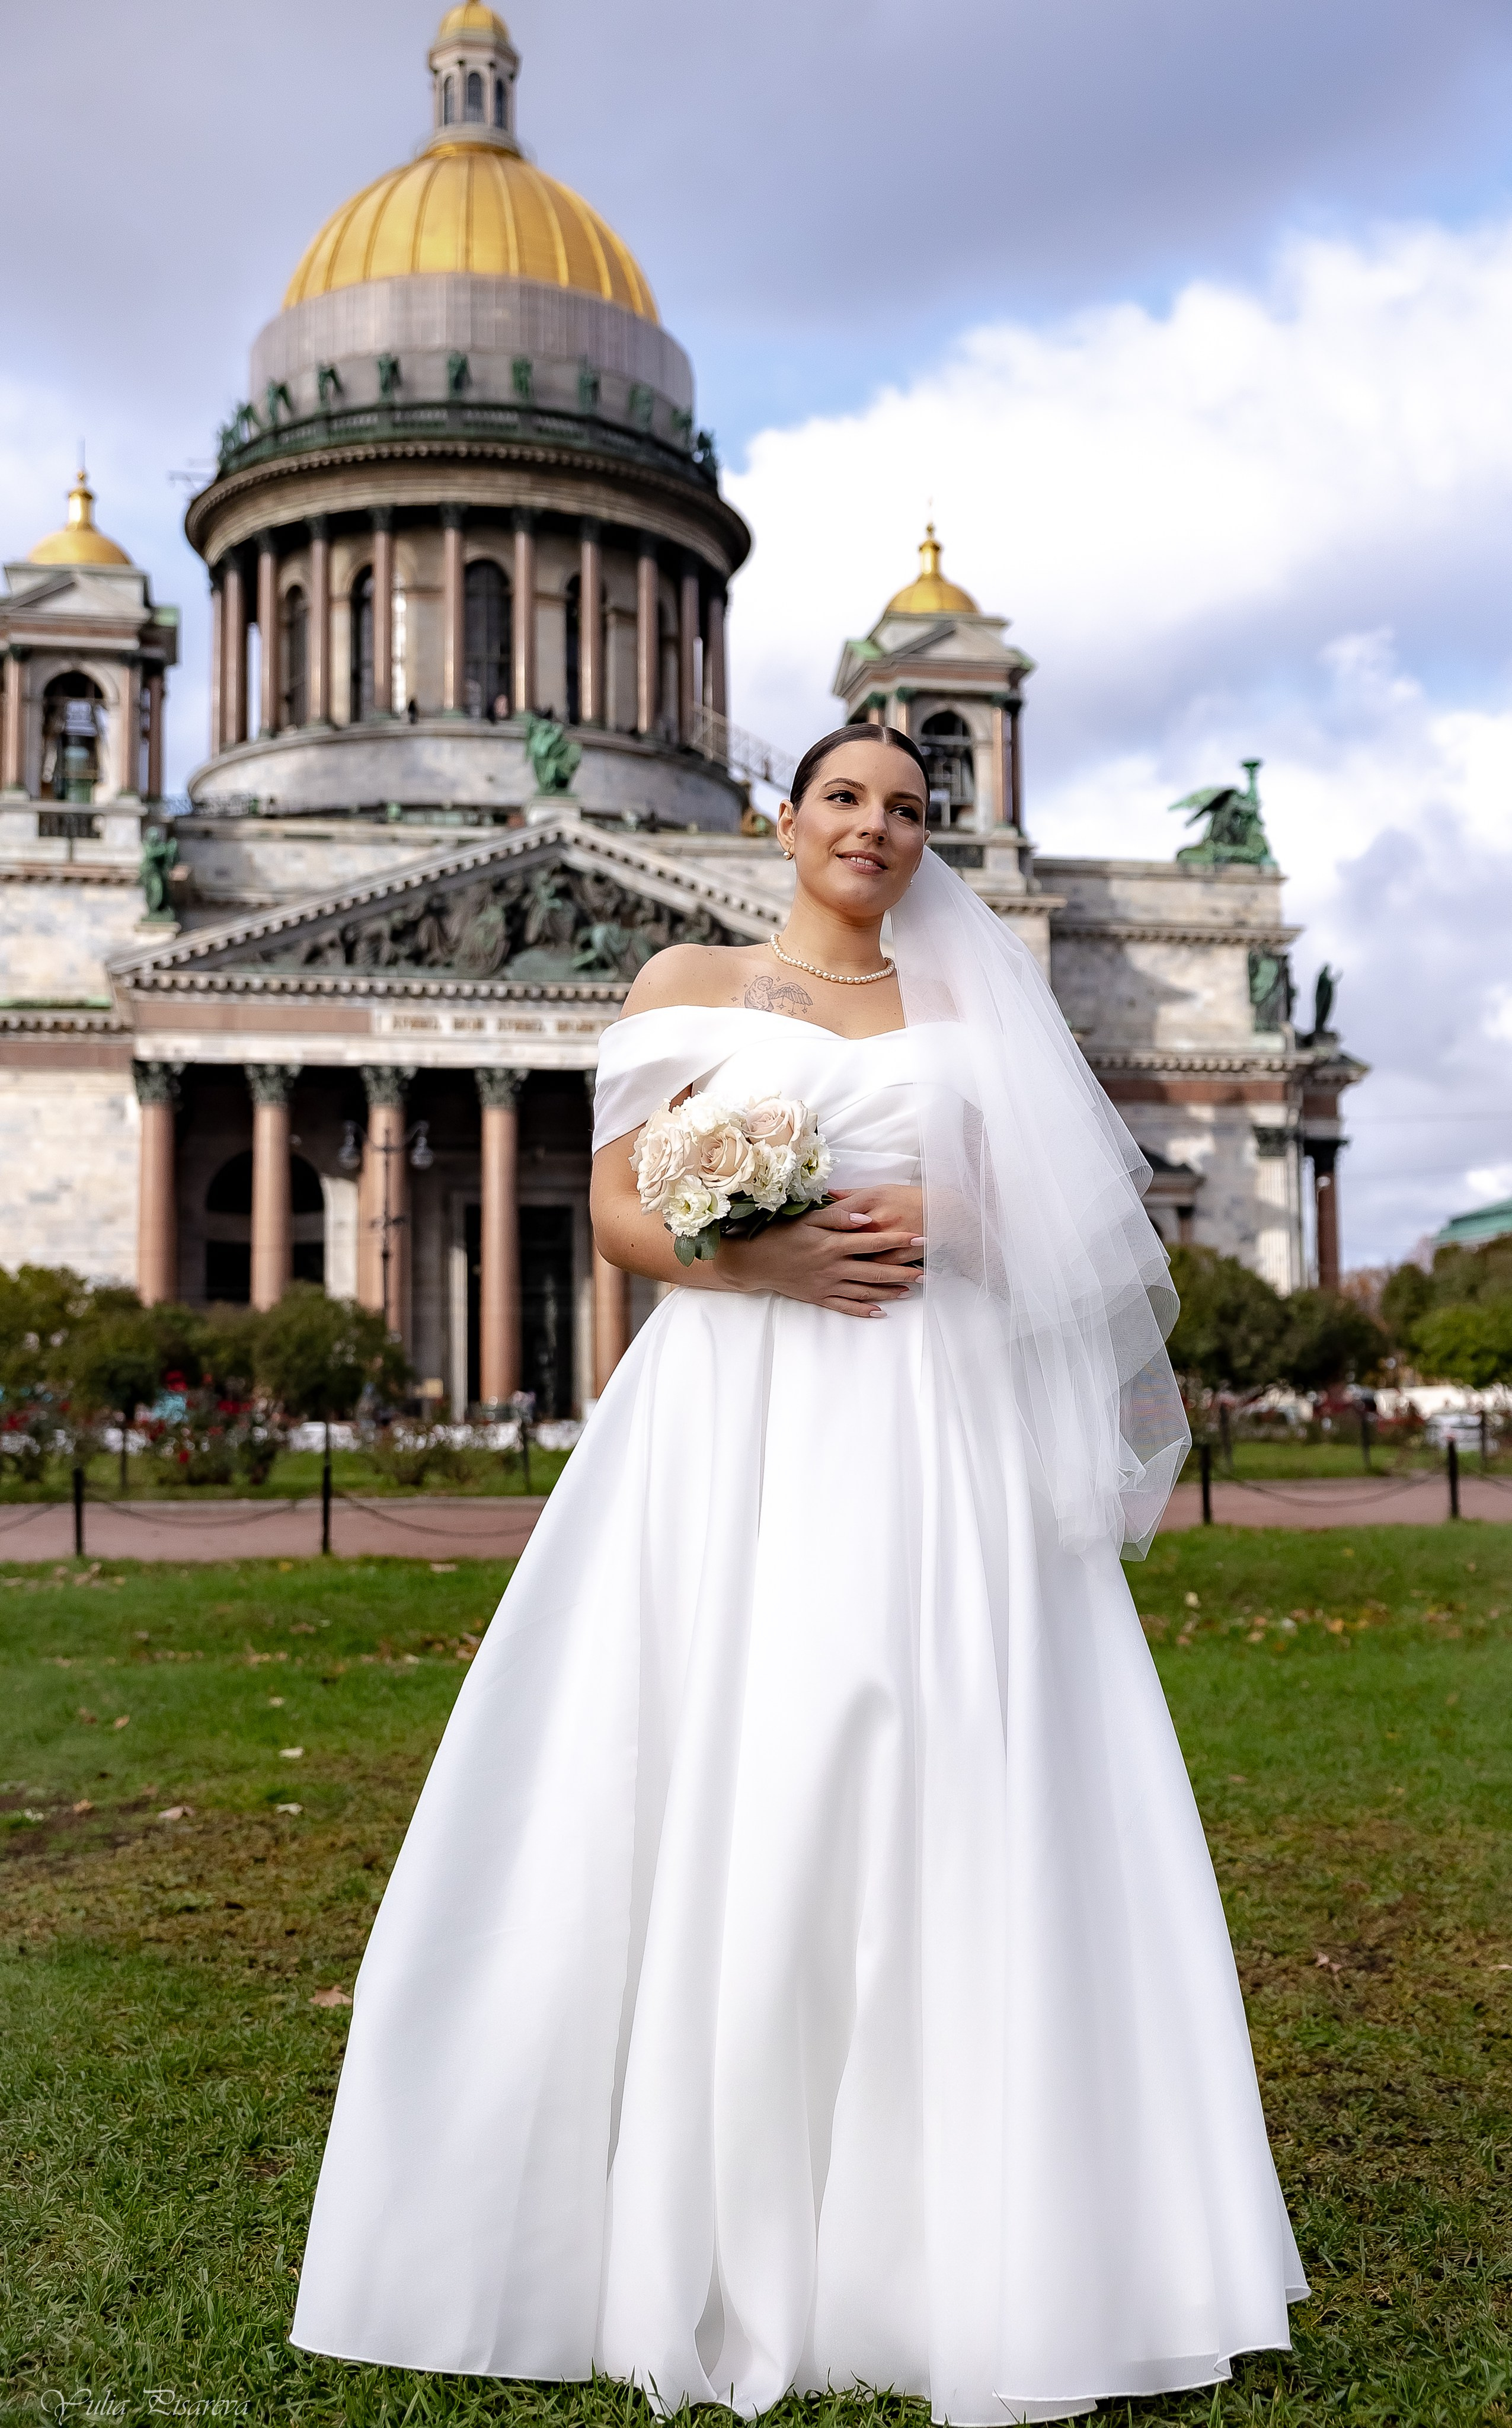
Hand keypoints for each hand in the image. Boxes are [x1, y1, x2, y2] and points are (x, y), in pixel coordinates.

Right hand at [731, 1186, 925, 1317]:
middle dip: (904, 1271)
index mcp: (834, 1244)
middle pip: (876, 1270)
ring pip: (865, 1290)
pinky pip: (845, 1306)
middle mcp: (834, 1266)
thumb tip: (866, 1218)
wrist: (754, 1261)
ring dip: (889, 1291)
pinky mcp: (819, 1297)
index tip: (921, 1239)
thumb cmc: (780, 1234)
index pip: (874, 1241)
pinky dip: (863, 1310)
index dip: (899, 1240)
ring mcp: (827, 1285)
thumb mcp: (808, 1218)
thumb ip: (838, 1216)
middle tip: (926, 1272)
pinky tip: (880, 1311)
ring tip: (910, 1290)